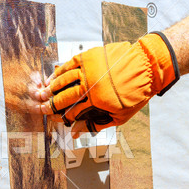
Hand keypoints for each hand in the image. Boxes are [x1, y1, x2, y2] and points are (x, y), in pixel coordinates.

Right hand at [30, 33, 178, 136]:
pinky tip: (53, 77)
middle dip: (50, 104)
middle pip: (62, 97)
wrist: (147, 66)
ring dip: (51, 88)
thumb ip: (94, 125)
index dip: (60, 118)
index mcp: (96, 101)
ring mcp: (88, 68)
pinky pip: (69, 64)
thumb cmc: (135, 94)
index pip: (71, 112)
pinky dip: (59, 71)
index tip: (53, 120)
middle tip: (41, 108)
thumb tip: (74, 133)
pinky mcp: (89, 56)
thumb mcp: (119, 117)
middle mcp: (89, 84)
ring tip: (43, 93)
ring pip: (63, 80)